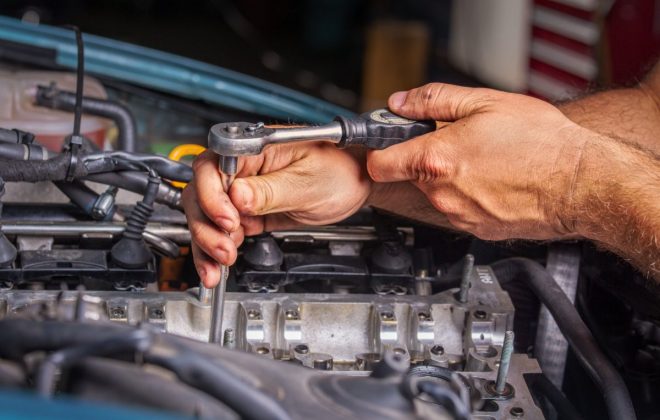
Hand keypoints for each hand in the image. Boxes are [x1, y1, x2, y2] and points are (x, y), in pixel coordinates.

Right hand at [182, 142, 371, 286]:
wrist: (357, 183)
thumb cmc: (341, 169)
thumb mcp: (308, 182)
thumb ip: (270, 191)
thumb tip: (238, 196)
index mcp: (254, 149)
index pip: (212, 167)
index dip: (213, 196)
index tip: (229, 220)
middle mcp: (242, 168)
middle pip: (201, 194)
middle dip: (206, 226)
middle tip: (225, 249)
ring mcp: (242, 191)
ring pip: (206, 217)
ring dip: (206, 244)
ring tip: (218, 267)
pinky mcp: (248, 211)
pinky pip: (223, 230)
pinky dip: (216, 251)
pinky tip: (218, 266)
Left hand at [367, 83, 586, 240]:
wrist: (580, 183)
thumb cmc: (541, 143)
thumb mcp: (485, 103)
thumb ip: (433, 101)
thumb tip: (402, 103)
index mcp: (436, 159)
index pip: (378, 163)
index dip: (378, 149)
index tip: (387, 141)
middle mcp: (442, 193)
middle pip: (412, 175)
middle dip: (426, 157)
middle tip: (459, 141)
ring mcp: (459, 215)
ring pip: (437, 193)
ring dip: (450, 177)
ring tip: (486, 160)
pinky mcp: (477, 229)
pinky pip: (459, 209)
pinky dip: (469, 195)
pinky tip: (496, 180)